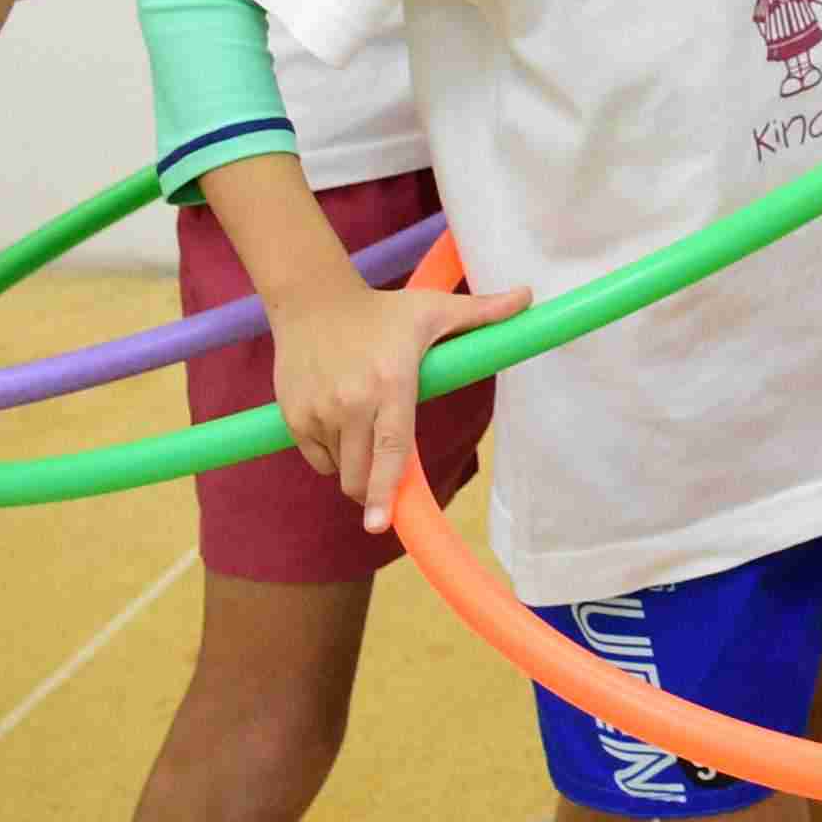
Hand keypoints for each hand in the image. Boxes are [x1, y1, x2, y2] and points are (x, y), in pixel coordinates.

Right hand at [272, 277, 527, 525]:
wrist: (312, 299)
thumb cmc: (382, 309)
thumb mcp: (435, 308)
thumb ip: (483, 313)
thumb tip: (529, 296)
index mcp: (391, 383)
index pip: (391, 448)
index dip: (386, 490)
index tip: (380, 525)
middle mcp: (351, 402)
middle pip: (360, 475)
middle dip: (373, 492)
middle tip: (385, 483)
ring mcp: (318, 411)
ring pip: (340, 468)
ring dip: (355, 464)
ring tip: (363, 420)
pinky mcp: (292, 417)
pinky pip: (318, 458)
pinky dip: (332, 454)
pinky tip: (339, 419)